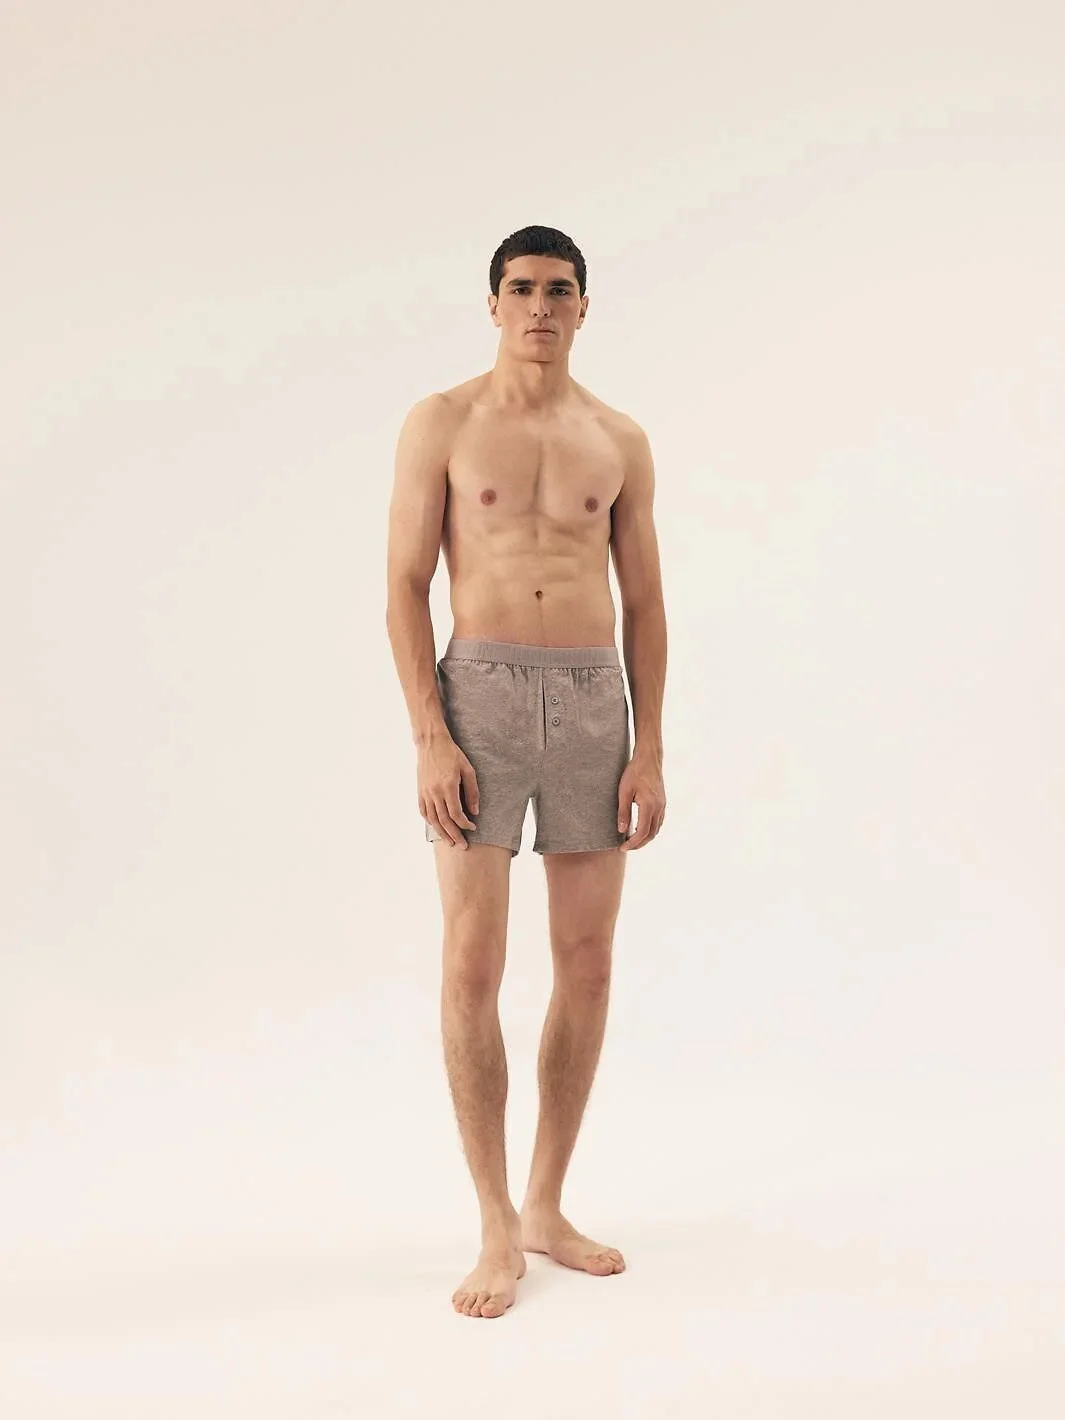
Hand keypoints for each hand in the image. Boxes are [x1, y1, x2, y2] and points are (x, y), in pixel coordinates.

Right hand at [418, 734, 478, 848]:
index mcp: (448, 786)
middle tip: (463, 846)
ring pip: (433, 819)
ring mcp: (425, 792)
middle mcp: (434, 792)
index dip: (465, 824)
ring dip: (442, 833)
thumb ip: (472, 791)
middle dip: (455, 835)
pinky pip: (424, 811)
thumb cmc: (452, 754)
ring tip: (450, 842)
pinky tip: (437, 827)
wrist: (431, 743)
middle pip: (444, 821)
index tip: (473, 827)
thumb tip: (475, 811)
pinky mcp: (420, 791)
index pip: (456, 813)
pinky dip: (430, 822)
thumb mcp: (468, 769)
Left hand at [617, 751, 665, 851]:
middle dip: (638, 844)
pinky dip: (650, 830)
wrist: (649, 758)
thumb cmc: (634, 772)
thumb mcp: (624, 791)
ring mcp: (662, 805)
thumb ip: (623, 812)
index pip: (642, 832)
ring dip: (645, 838)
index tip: (622, 848)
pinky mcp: (662, 802)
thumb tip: (621, 830)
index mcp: (649, 806)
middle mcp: (659, 808)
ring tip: (631, 841)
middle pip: (651, 834)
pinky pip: (658, 822)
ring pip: (656, 829)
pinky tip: (640, 829)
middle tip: (625, 847)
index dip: (632, 843)